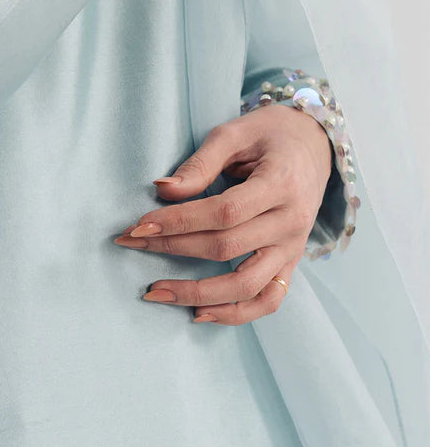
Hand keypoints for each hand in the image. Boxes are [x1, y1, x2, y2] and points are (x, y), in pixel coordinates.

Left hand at [113, 104, 332, 324]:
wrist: (315, 145)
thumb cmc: (270, 133)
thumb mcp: (236, 132)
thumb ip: (201, 163)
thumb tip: (162, 189)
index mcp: (281, 183)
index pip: (224, 212)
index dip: (179, 220)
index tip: (140, 224)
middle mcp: (291, 222)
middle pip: (227, 247)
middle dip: (172, 248)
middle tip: (130, 242)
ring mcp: (294, 247)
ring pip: (247, 286)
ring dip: (198, 294)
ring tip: (156, 292)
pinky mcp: (291, 263)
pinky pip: (267, 300)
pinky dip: (235, 314)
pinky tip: (199, 313)